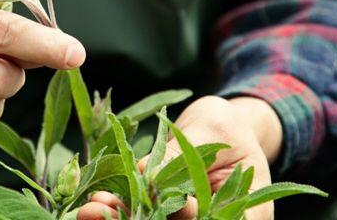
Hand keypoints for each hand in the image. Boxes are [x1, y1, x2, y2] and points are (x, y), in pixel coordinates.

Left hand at [78, 96, 282, 219]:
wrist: (217, 128)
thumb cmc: (225, 125)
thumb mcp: (209, 131)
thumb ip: (181, 154)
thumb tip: (145, 172)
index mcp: (246, 211)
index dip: (188, 216)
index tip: (169, 204)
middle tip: (100, 213)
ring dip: (121, 219)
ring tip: (90, 211)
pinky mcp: (166, 212)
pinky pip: (143, 213)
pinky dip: (119, 209)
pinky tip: (95, 203)